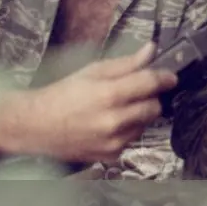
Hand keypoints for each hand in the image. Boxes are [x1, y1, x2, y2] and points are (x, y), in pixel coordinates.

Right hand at [0, 42, 177, 163]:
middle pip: (154, 107)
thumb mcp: (92, 71)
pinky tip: (110, 124)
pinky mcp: (111, 156)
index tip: (171, 76)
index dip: (164, 77)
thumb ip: (126, 64)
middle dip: (151, 97)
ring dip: (140, 114)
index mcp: (109, 95)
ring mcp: (113, 142)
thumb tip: (151, 49)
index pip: (150, 84)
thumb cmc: (63, 94)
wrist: (35, 127)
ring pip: (145, 124)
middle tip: (138, 91)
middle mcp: (114, 121)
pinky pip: (132, 139)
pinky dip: (128, 130)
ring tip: (118, 108)